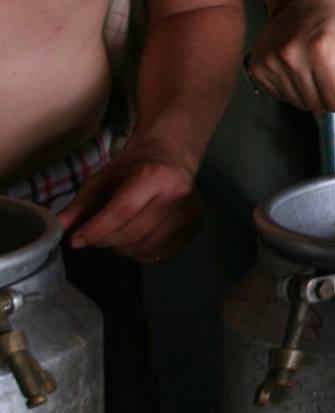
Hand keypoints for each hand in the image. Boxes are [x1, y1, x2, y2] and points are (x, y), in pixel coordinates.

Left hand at [59, 140, 201, 261]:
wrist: (171, 158)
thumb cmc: (133, 168)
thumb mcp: (102, 179)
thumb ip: (81, 204)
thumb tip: (59, 227)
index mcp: (155, 175)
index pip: (121, 211)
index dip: (95, 230)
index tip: (76, 240)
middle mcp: (178, 194)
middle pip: (132, 233)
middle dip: (105, 240)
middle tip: (94, 237)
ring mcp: (191, 213)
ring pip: (146, 247)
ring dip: (123, 249)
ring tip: (115, 236)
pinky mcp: (196, 227)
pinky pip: (162, 254)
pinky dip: (142, 254)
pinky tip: (134, 241)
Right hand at [246, 0, 334, 114]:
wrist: (301, 2)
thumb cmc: (334, 21)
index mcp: (321, 50)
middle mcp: (292, 57)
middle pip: (319, 104)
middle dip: (334, 99)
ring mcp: (272, 63)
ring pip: (301, 104)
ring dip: (315, 95)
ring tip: (319, 71)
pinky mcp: (259, 68)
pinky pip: (283, 97)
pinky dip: (296, 91)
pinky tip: (302, 71)